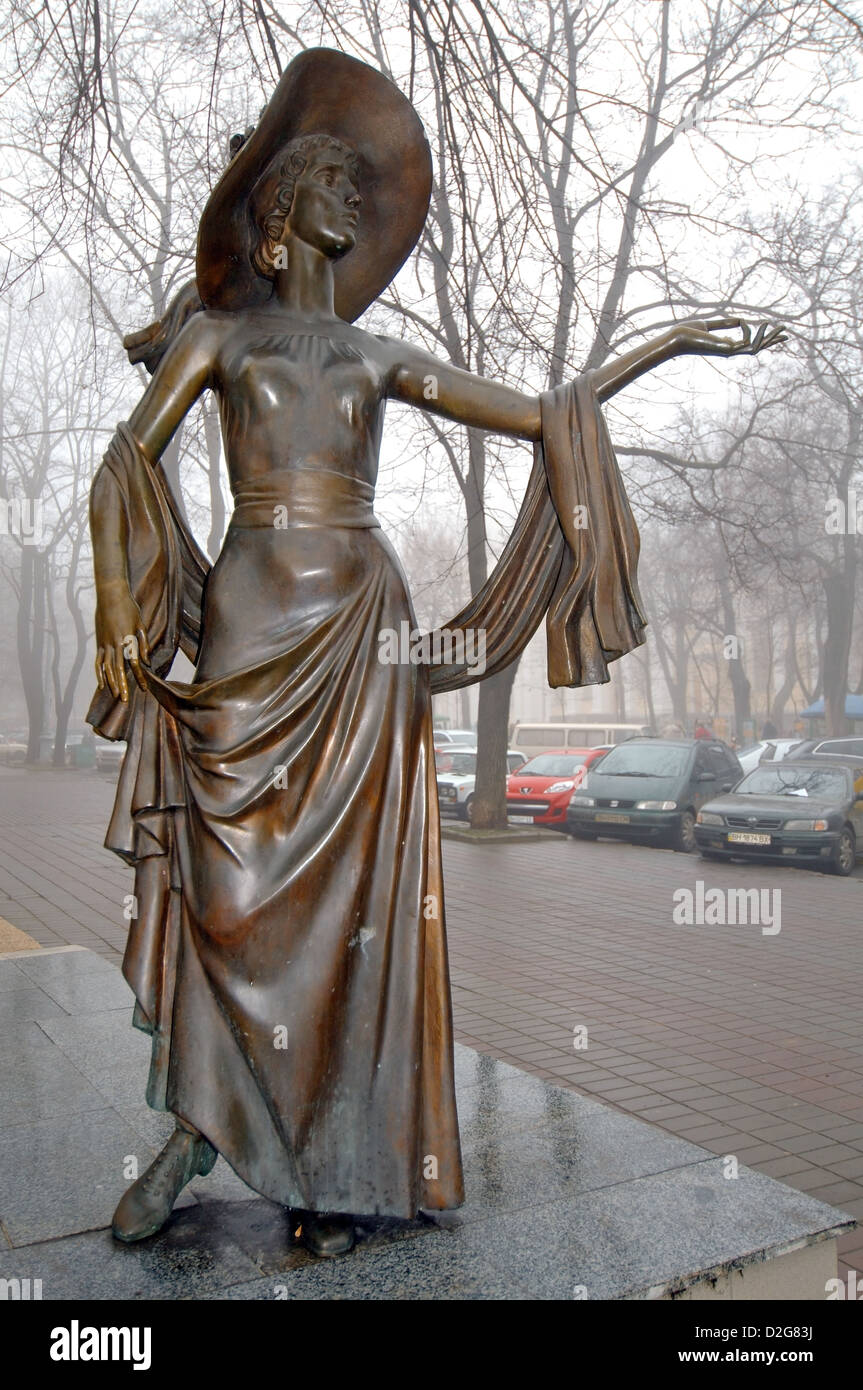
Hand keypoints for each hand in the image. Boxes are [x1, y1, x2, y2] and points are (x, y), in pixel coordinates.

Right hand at [95, 582, 149, 702]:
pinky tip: (102, 684)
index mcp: (127, 639)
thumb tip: (147, 661)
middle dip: (123, 686)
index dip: (139, 676)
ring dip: (112, 683)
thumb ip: (143, 643)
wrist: (110, 594)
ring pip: (107, 668)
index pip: (135, 663)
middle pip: (119, 670)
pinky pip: (98, 661)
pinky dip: (99, 673)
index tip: (143, 688)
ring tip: (116, 696)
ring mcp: (104, 644)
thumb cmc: (129, 607)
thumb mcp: (140, 624)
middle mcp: (115, 644)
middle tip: (126, 701)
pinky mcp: (98, 642)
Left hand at [672, 316, 786, 357]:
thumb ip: (725, 324)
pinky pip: (747, 343)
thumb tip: (740, 320)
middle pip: (757, 348)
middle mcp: (729, 350)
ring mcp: (728, 352)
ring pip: (756, 348)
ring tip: (778, 325)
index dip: (763, 338)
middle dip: (772, 341)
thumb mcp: (709, 324)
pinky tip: (749, 323)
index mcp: (726, 345)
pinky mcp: (726, 350)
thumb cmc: (688, 332)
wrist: (677, 338)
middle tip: (787, 332)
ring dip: (768, 337)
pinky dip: (751, 332)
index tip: (775, 330)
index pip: (749, 344)